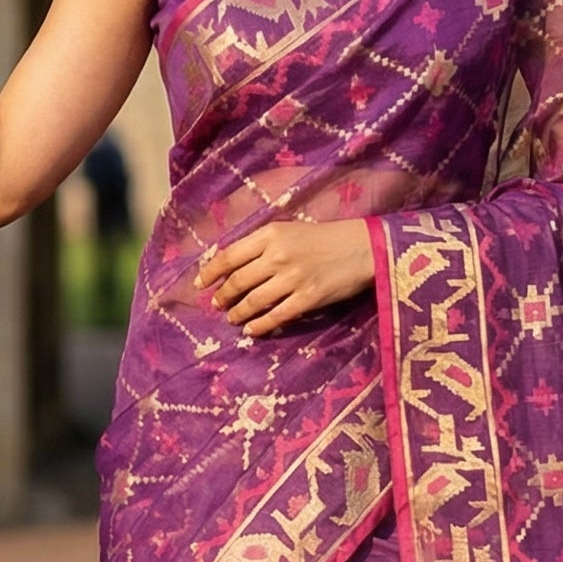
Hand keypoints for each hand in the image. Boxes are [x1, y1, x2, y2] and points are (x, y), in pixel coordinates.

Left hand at [196, 217, 373, 334]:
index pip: (229, 255)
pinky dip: (260, 326)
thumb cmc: (324, 238)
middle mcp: (277, 255)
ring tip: (233, 319)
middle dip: (223, 296)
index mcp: (270, 234)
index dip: (210, 272)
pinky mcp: (308, 298)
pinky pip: (276, 316)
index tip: (201, 284)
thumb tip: (232, 266)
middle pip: (238, 281)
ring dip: (238, 313)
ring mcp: (292, 278)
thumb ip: (261, 245)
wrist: (362, 248)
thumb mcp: (288, 230)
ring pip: (253, 301)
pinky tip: (252, 331)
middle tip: (217, 305)